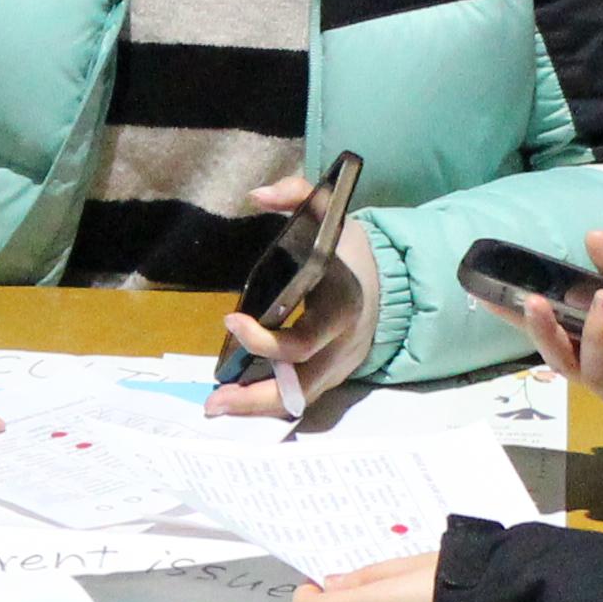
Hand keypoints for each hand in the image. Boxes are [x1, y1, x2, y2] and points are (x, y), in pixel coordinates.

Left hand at [204, 179, 382, 418]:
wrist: (389, 283)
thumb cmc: (348, 251)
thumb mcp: (331, 215)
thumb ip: (298, 193)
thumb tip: (259, 194)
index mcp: (340, 305)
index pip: (306, 338)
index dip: (268, 340)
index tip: (231, 319)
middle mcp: (340, 344)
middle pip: (301, 382)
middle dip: (256, 394)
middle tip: (213, 397)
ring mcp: (337, 366)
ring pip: (299, 399)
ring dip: (256, 408)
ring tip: (216, 407)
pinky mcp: (331, 377)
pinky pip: (299, 398)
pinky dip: (267, 404)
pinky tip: (235, 404)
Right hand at [504, 229, 602, 432]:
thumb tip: (593, 234)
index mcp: (584, 349)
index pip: (542, 332)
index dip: (511, 317)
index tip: (484, 295)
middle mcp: (594, 373)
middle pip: (558, 359)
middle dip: (543, 331)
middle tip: (534, 300)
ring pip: (597, 371)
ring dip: (597, 333)